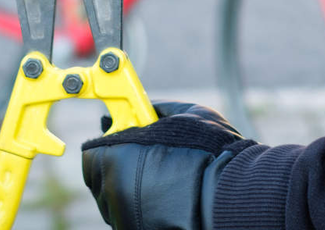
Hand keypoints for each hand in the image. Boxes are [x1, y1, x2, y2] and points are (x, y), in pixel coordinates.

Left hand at [81, 101, 255, 229]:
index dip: (111, 140)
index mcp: (117, 160)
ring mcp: (126, 220)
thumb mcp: (185, 114)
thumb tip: (147, 106)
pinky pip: (133, 215)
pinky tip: (169, 194)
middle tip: (149, 153)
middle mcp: (114, 196)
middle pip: (103, 178)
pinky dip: (144, 205)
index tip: (127, 132)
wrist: (231, 194)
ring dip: (132, 186)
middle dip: (120, 163)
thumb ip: (158, 110)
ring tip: (166, 175)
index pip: (93, 153)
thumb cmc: (209, 151)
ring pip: (117, 200)